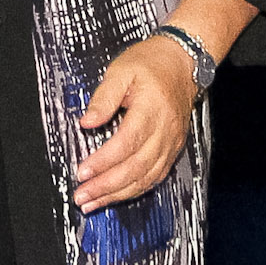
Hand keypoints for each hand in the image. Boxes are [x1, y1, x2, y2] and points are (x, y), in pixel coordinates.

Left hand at [72, 38, 200, 211]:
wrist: (183, 62)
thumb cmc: (152, 63)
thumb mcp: (121, 70)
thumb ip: (103, 97)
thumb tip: (86, 122)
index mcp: (152, 109)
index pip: (126, 143)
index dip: (103, 162)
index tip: (82, 172)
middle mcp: (165, 130)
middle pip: (136, 167)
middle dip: (107, 187)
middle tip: (82, 195)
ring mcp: (171, 142)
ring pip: (146, 178)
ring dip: (118, 194)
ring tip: (93, 202)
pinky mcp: (173, 149)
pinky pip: (155, 176)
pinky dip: (135, 190)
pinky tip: (117, 195)